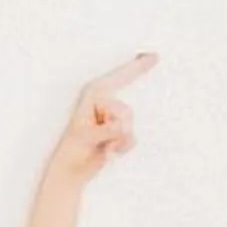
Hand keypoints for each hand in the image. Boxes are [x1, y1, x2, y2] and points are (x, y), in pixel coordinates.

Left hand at [43, 52, 153, 185]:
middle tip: (101, 140)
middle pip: (127, 111)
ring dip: (117, 140)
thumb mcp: (87, 137)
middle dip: (116, 129)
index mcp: (94, 96)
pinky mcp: (119, 131)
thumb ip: (108, 130)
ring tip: (102, 146)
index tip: (154, 56)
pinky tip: (109, 150)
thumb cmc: (74, 149)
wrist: (72, 170)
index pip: (119, 77)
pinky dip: (122, 147)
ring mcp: (113, 118)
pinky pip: (132, 138)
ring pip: (130, 126)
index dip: (137, 67)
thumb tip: (125, 127)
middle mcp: (105, 102)